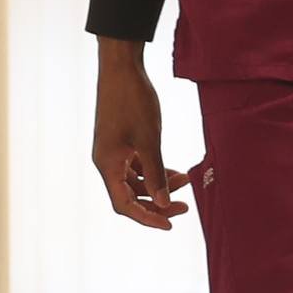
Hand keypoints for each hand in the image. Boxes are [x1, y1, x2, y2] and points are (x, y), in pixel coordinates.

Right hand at [92, 40, 192, 230]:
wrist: (121, 68)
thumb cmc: (132, 101)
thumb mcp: (149, 139)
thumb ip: (156, 172)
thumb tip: (162, 203)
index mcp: (107, 165)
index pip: (124, 204)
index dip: (146, 218)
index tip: (170, 224)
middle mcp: (106, 163)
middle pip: (130, 196)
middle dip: (157, 203)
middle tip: (185, 206)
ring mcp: (113, 153)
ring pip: (135, 181)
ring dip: (159, 185)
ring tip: (186, 181)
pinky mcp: (121, 143)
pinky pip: (137, 167)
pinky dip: (155, 171)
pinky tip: (176, 170)